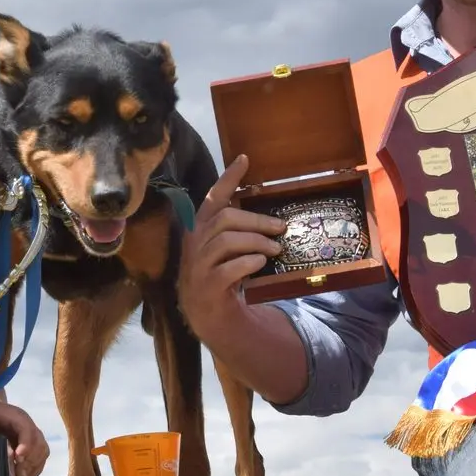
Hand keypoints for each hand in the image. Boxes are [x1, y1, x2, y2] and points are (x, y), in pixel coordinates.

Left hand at [0, 399, 49, 475]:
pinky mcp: (32, 446)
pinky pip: (40, 458)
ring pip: (42, 451)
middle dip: (30, 460)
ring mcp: (32, 436)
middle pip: (38, 442)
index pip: (27, 429)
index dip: (26, 443)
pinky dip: (34, 470)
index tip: (18, 458)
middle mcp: (28, 426)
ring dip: (33, 467)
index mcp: (17, 417)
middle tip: (17, 473)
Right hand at [178, 154, 286, 333]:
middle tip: (281, 228)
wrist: (208, 316)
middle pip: (226, 218)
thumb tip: (270, 217)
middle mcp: (194, 243)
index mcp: (200, 229)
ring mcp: (197, 265)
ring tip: (275, 249)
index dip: (228, 178)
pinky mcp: (206, 286)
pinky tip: (260, 263)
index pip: (212, 198)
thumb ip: (237, 231)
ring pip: (227, 241)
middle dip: (257, 220)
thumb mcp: (226, 250)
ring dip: (257, 242)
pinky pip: (229, 269)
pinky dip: (248, 263)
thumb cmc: (221, 276)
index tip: (244, 159)